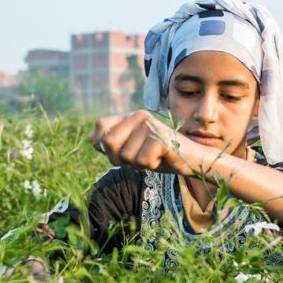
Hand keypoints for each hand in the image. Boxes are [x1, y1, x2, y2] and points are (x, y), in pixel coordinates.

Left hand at [88, 110, 210, 175]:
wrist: (192, 159)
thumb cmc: (162, 155)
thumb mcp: (133, 149)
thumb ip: (113, 143)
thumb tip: (90, 139)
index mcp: (131, 115)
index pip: (101, 126)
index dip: (102, 144)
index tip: (120, 152)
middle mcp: (139, 115)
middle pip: (108, 143)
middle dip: (121, 158)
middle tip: (140, 157)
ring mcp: (149, 125)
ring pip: (126, 156)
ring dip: (139, 164)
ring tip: (154, 156)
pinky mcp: (159, 137)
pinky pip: (142, 161)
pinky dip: (151, 166)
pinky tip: (163, 157)